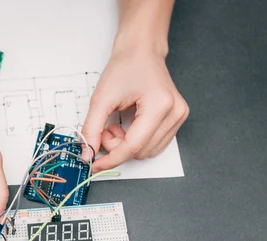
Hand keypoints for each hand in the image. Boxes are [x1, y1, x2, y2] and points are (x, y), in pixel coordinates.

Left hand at [82, 48, 188, 170]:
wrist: (140, 51)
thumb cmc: (125, 66)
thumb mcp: (101, 98)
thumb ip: (91, 128)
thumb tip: (87, 153)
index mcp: (160, 105)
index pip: (134, 146)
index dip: (112, 158)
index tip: (95, 164)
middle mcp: (175, 113)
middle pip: (140, 151)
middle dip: (117, 146)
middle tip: (105, 128)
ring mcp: (178, 116)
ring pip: (147, 151)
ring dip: (126, 145)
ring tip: (116, 124)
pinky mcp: (176, 119)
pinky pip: (153, 144)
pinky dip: (136, 141)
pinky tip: (128, 126)